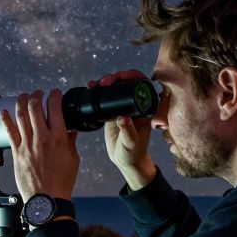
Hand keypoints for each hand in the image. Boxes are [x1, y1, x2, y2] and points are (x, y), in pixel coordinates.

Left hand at [0, 89, 79, 201]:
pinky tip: (4, 112)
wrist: (47, 200)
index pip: (55, 109)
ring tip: (23, 96)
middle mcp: (41, 139)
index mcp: (58, 138)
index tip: (55, 93)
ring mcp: (27, 145)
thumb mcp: (73, 159)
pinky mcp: (17, 153)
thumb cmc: (62, 182)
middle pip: (35, 108)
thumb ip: (70, 141)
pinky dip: (5, 120)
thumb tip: (71, 129)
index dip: (54, 96)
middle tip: (39, 93)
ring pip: (20, 116)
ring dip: (21, 102)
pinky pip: (9, 132)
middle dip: (37, 95)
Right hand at [91, 70, 157, 189]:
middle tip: (105, 82)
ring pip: (116, 87)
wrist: (124, 160)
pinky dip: (98, 90)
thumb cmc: (133, 152)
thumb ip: (128, 130)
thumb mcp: (131, 143)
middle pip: (127, 82)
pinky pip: (106, 96)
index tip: (121, 78)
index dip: (132, 77)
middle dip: (116, 77)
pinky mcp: (112, 110)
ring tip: (96, 84)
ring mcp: (123, 106)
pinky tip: (91, 87)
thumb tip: (122, 117)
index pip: (143, 84)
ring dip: (106, 81)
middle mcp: (135, 104)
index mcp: (145, 108)